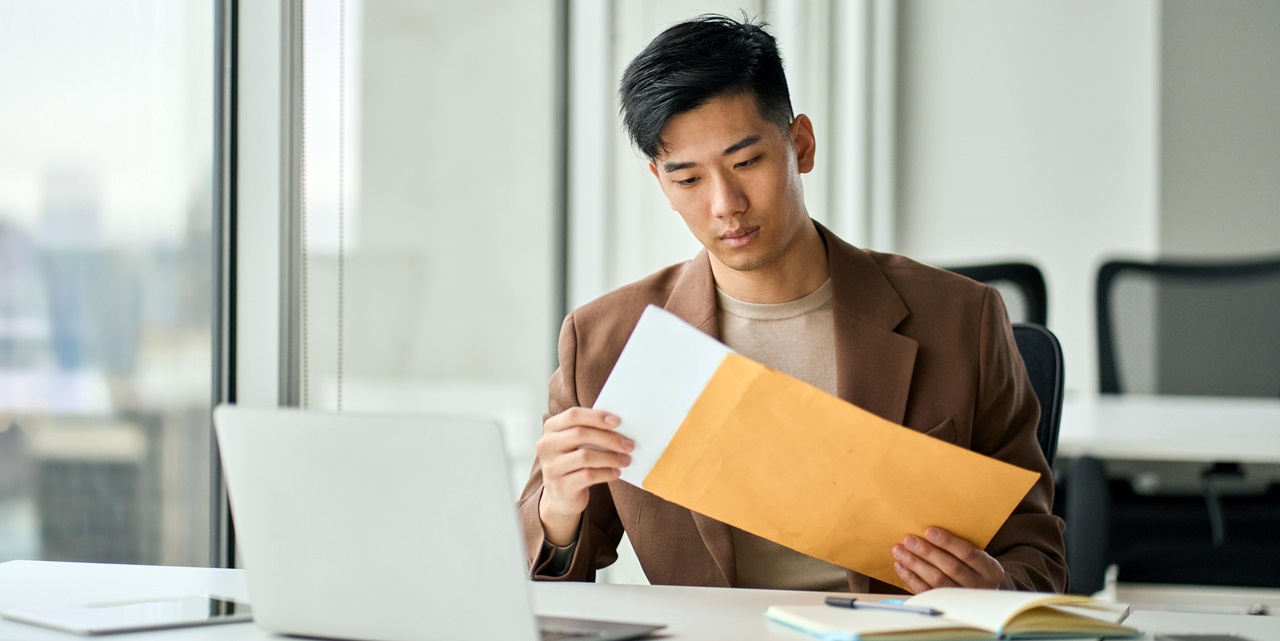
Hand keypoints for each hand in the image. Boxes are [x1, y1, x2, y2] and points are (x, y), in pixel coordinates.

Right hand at [535, 407, 633, 545]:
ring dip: (611, 457)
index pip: (573, 415)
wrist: (562, 496)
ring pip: (585, 456)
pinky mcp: (560, 486)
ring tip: (625, 460)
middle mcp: (546, 446)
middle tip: (628, 445)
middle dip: (609, 438)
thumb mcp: (576, 444)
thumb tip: (618, 426)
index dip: (596, 416)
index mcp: (551, 429)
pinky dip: (606, 473)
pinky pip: (587, 476)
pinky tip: (615, 472)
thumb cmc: (574, 462)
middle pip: (580, 434)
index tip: (617, 421)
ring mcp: (551, 467)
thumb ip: (590, 431)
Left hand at [892, 527, 1003, 591]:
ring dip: (915, 564)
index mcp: (991, 570)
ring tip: (899, 550)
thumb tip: (929, 530)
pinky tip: (900, 565)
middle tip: (909, 540)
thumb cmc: (974, 569)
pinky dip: (911, 578)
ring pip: (937, 581)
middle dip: (927, 552)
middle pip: (951, 568)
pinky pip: (926, 592)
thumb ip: (961, 548)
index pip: (968, 554)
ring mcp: (963, 600)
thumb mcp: (979, 558)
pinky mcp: (946, 606)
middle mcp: (979, 587)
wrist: (982, 597)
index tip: (929, 530)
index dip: (948, 542)